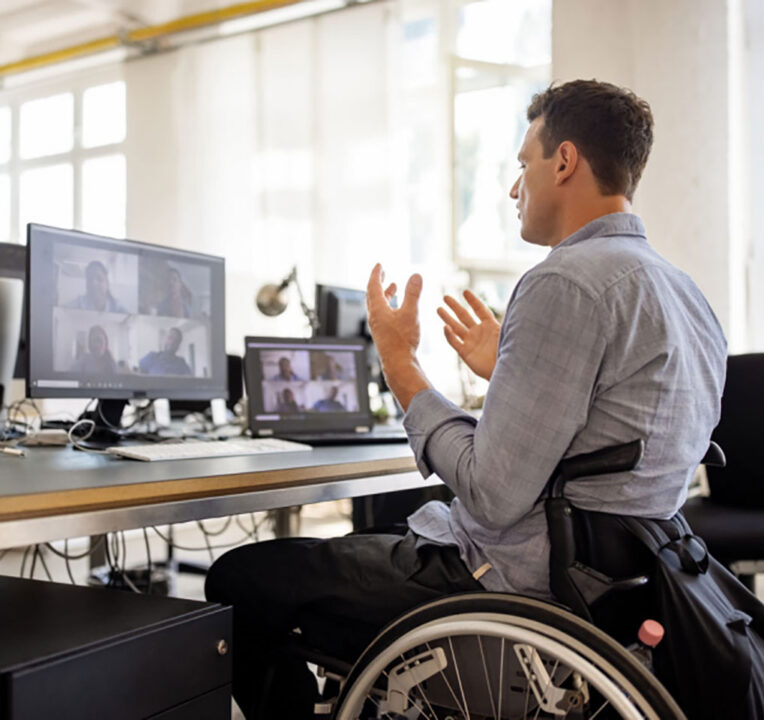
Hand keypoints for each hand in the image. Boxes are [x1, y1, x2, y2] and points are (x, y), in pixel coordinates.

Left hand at [366, 264, 430, 408]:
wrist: (398, 365)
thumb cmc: (403, 340)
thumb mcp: (410, 313)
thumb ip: (413, 293)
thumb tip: (416, 275)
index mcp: (377, 309)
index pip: (373, 286)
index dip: (376, 274)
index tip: (379, 265)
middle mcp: (374, 317)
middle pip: (373, 295)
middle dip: (378, 282)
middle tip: (382, 272)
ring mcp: (378, 326)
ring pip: (378, 305)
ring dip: (385, 294)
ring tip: (393, 286)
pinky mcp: (383, 334)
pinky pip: (383, 314)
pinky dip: (389, 305)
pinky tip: (398, 309)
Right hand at [437, 290, 500, 379]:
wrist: (504, 371)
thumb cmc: (509, 352)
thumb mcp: (509, 333)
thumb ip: (508, 319)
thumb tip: (515, 303)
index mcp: (491, 326)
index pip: (480, 310)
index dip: (473, 300)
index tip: (465, 292)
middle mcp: (479, 333)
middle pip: (464, 316)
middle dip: (455, 306)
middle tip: (446, 297)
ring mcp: (471, 342)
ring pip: (456, 327)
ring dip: (447, 318)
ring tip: (439, 309)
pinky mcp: (465, 353)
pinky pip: (454, 342)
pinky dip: (449, 335)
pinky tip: (445, 327)